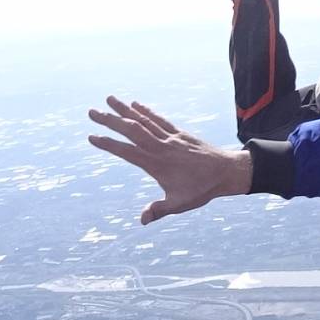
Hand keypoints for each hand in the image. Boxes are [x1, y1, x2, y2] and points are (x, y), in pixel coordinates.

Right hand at [87, 96, 253, 224]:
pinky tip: (135, 104)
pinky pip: (160, 119)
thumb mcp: (181, 203)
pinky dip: (147, 111)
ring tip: (109, 99)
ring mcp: (171, 138)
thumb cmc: (203, 189)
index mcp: (157, 164)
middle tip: (90, 112)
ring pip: (145, 120)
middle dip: (111, 120)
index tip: (91, 137)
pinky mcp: (181, 133)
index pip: (127, 152)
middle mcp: (162, 147)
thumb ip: (160, 210)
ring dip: (125, 109)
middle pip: (132, 130)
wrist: (228, 171)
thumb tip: (142, 221)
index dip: (109, 144)